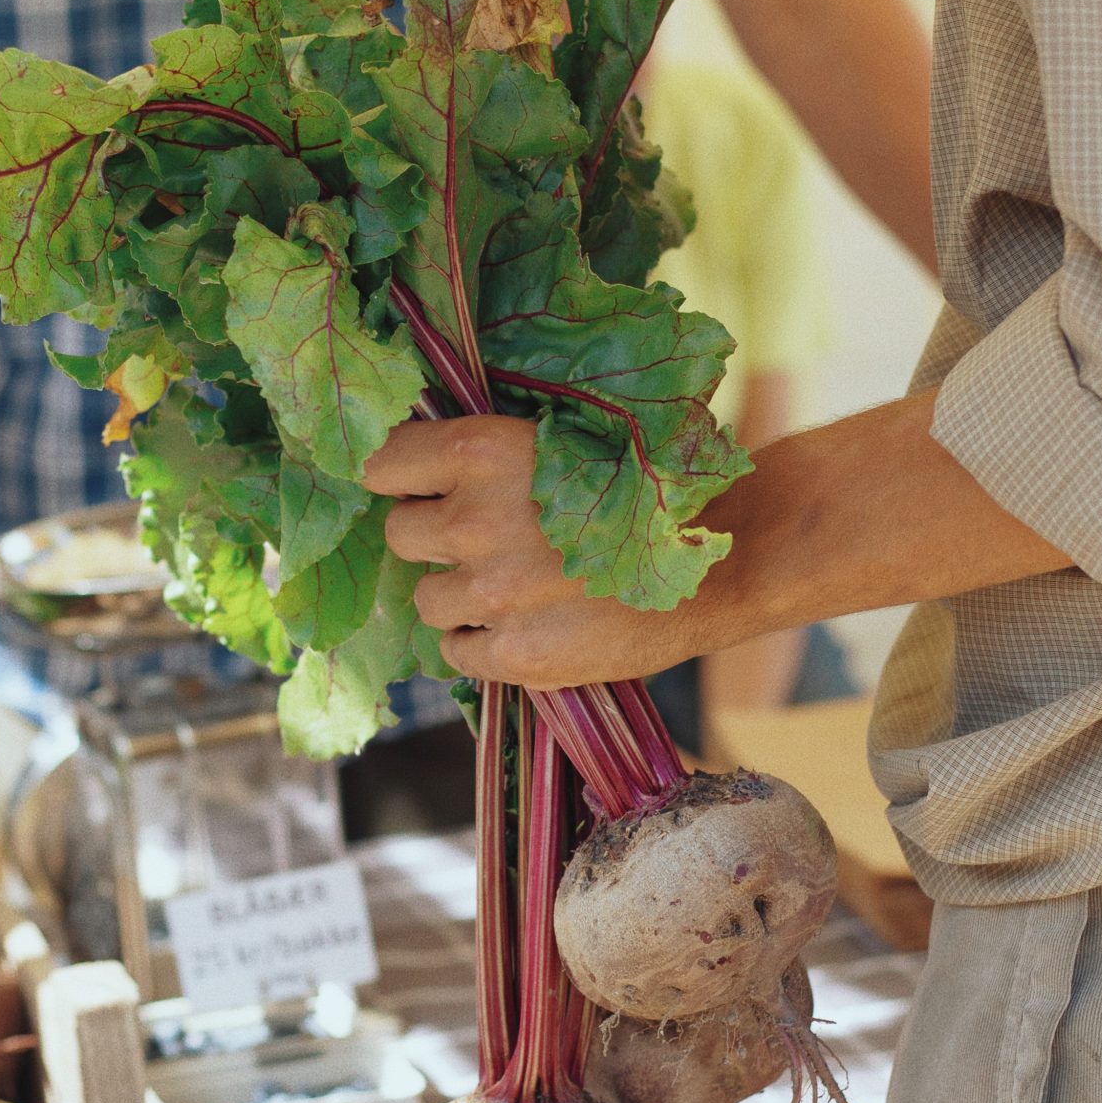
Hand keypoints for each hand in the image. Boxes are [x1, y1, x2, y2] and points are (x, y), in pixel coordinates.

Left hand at [366, 417, 710, 688]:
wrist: (718, 562)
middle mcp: (475, 522)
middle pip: (399, 534)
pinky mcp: (516, 656)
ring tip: (517, 588)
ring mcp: (493, 594)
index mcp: (481, 452)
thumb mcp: (561, 445)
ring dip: (459, 596)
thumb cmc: (641, 494)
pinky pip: (458, 653)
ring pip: (427, 599)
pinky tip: (530, 626)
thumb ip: (489, 459)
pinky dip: (484, 644)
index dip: (402, 480)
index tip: (421, 489)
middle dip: (434, 539)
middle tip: (486, 541)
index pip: (383, 465)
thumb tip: (418, 473)